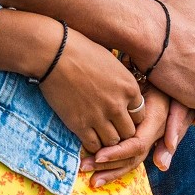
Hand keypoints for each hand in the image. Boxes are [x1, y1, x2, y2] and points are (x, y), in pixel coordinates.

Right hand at [38, 32, 142, 155]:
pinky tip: (87, 136)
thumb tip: (123, 92)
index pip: (140, 115)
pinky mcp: (80, 124)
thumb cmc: (81, 50)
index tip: (120, 115)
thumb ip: (121, 81)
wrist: (54, 53)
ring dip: (107, 140)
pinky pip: (93, 145)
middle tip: (110, 128)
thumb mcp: (111, 62)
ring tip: (98, 133)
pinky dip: (92, 144)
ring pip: (113, 142)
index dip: (130, 116)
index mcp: (129, 87)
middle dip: (121, 131)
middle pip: (129, 132)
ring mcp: (99, 116)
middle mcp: (118, 105)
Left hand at [80, 86, 186, 186]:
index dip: (117, 153)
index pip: (136, 146)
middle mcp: (152, 134)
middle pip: (129, 158)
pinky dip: (109, 158)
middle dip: (107, 165)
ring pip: (127, 158)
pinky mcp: (137, 130)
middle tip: (83, 167)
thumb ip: (175, 126)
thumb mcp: (175, 99)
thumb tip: (161, 165)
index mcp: (157, 125)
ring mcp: (146, 134)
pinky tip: (92, 160)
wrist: (165, 71)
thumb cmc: (166, 79)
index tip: (98, 156)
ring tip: (84, 168)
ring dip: (105, 166)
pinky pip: (124, 148)